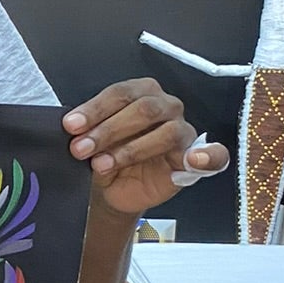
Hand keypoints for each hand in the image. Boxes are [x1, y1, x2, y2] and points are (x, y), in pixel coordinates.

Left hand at [63, 79, 228, 214]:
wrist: (114, 190)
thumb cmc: (104, 155)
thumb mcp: (90, 141)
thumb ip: (87, 130)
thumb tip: (72, 128)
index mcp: (141, 92)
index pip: (120, 93)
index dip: (95, 109)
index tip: (70, 126)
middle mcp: (166, 106)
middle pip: (142, 109)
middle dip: (108, 129)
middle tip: (80, 149)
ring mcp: (182, 130)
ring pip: (164, 132)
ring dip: (130, 150)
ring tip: (101, 165)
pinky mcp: (194, 158)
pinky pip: (213, 155)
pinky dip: (208, 156)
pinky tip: (194, 160)